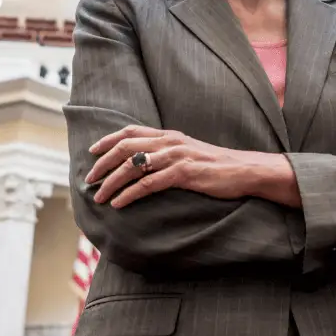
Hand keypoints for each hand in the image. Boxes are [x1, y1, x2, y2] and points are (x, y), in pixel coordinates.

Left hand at [86, 125, 278, 208]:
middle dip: (103, 163)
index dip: (108, 140)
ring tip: (99, 196)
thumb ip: (168, 153)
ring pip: (133, 166)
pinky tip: (119, 204)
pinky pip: (149, 184)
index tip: (92, 151)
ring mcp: (176, 156)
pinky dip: (129, 194)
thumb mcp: (189, 152)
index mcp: (169, 135)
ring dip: (111, 182)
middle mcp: (170, 142)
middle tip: (90, 179)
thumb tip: (145, 164)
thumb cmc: (217, 166)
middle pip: (126, 146)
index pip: (131, 131)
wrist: (245, 170)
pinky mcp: (184, 173)